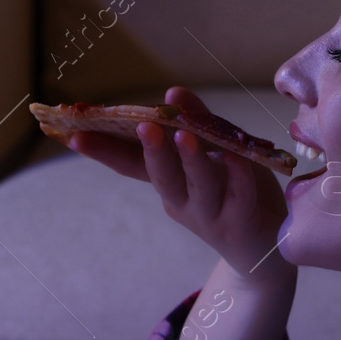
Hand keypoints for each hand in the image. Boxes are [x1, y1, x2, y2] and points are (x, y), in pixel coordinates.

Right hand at [68, 86, 292, 283]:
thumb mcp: (216, 152)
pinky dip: (238, 177)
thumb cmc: (236, 191)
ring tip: (184, 135)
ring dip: (190, 160)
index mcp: (169, 182)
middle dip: (151, 150)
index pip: (131, 163)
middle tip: (143, 125)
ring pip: (198, 186)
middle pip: (161, 176)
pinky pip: (239, 197)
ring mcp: (209, 214)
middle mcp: (182, 201)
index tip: (74, 134)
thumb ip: (197, 123)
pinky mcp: (239, 224)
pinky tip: (236, 158)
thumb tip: (171, 94)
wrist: (267, 246)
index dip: (104, 150)